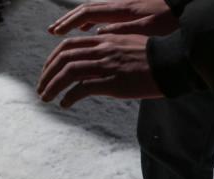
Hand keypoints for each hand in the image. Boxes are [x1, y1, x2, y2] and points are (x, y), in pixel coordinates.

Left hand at [37, 34, 162, 106]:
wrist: (172, 63)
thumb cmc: (152, 57)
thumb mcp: (127, 43)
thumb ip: (109, 42)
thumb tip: (96, 43)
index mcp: (104, 40)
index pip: (68, 46)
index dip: (52, 60)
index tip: (46, 72)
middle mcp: (102, 50)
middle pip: (63, 58)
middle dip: (47, 74)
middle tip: (41, 88)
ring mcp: (106, 65)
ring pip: (69, 73)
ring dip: (53, 86)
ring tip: (46, 98)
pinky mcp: (112, 82)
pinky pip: (83, 88)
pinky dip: (69, 97)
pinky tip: (65, 104)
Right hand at [48, 0, 176, 35]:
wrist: (188, 9)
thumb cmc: (172, 22)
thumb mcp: (148, 30)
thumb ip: (122, 31)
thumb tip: (97, 34)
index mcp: (122, 10)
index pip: (88, 13)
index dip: (69, 22)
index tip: (56, 33)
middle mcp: (120, 6)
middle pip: (86, 10)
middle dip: (67, 20)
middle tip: (52, 32)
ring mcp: (125, 8)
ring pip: (94, 12)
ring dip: (78, 22)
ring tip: (64, 33)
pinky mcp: (131, 13)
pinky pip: (104, 15)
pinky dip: (93, 23)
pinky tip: (91, 32)